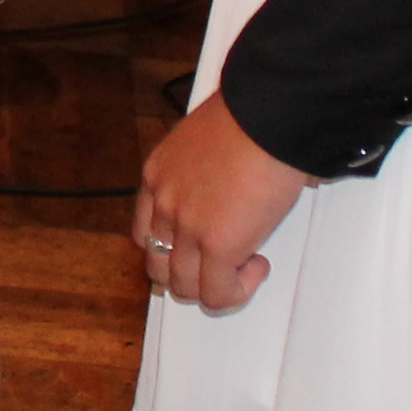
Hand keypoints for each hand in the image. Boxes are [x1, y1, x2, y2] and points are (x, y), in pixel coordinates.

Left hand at [133, 93, 312, 314]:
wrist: (266, 115)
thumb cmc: (249, 117)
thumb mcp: (205, 141)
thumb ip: (207, 170)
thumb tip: (234, 184)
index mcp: (157, 175)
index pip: (145, 232)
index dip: (172, 249)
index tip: (198, 247)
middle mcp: (164, 203)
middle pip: (158, 266)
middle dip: (191, 274)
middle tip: (222, 264)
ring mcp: (186, 228)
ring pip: (184, 287)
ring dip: (214, 286)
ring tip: (243, 266)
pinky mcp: (217, 246)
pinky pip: (217, 294)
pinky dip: (236, 292)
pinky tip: (255, 267)